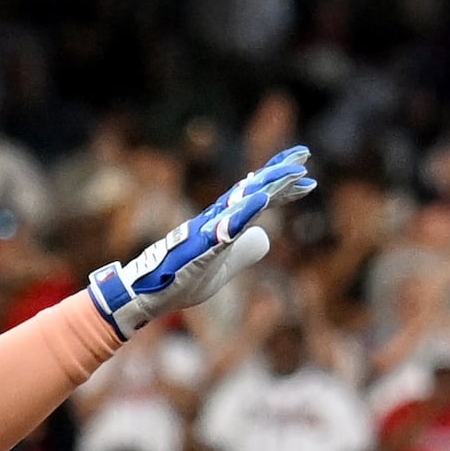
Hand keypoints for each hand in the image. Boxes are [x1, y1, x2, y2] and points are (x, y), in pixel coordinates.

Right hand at [91, 147, 312, 341]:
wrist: (145, 295)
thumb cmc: (179, 281)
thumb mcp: (222, 268)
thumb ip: (244, 252)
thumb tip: (265, 238)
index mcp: (222, 223)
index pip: (255, 197)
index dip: (279, 184)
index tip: (303, 171)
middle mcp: (216, 219)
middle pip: (253, 190)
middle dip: (278, 173)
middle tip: (304, 155)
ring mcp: (207, 230)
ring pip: (243, 202)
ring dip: (269, 185)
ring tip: (294, 172)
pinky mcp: (200, 246)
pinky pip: (226, 226)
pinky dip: (245, 212)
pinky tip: (263, 199)